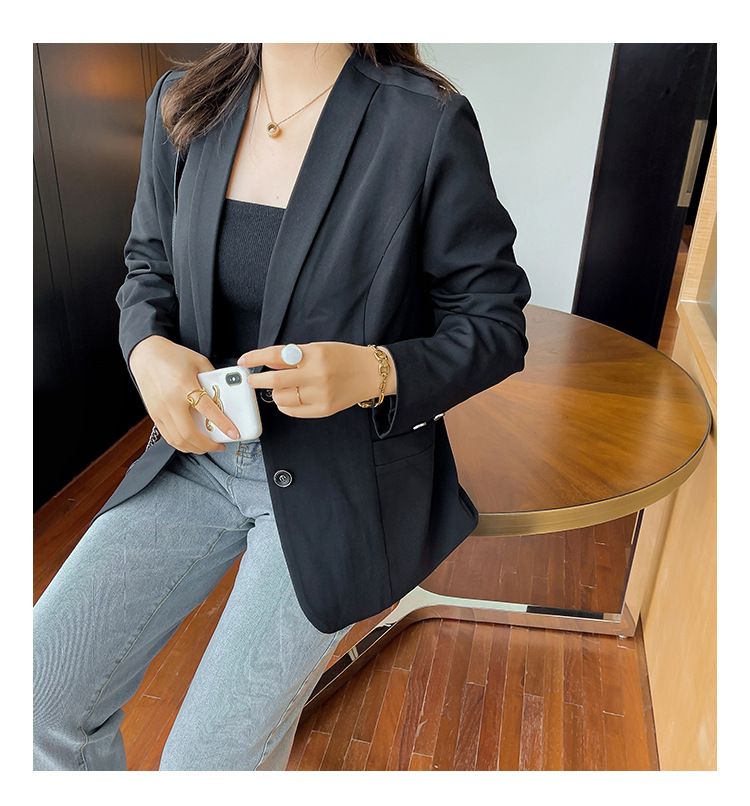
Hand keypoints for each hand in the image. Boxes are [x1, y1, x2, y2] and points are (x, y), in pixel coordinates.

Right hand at [129, 336, 240, 452]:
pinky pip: (168, 437)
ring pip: (177, 440)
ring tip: (207, 447)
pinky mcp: (154, 415)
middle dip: (207, 445)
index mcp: (185, 385)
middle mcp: (170, 401)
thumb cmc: (172, 356)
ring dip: (194, 448)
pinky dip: (182, 444)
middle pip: (189, 433)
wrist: (146, 355)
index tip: (233, 433)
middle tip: (220, 445)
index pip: (207, 409)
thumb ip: (213, 378)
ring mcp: (160, 410)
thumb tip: (226, 394)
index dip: (222, 424)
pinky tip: (191, 443)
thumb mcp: (199, 362)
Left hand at [238, 341, 396, 417]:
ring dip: (275, 393)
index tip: (244, 361)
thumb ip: (293, 356)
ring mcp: (320, 394)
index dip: (256, 358)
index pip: (277, 355)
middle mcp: (316, 375)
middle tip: (252, 380)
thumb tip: (267, 362)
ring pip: (282, 398)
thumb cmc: (344, 358)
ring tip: (282, 387)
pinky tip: (289, 398)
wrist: (371, 373)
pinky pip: (292, 411)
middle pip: (275, 381)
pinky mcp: (323, 409)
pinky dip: (285, 405)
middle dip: (258, 381)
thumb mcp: (318, 349)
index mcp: (314, 355)